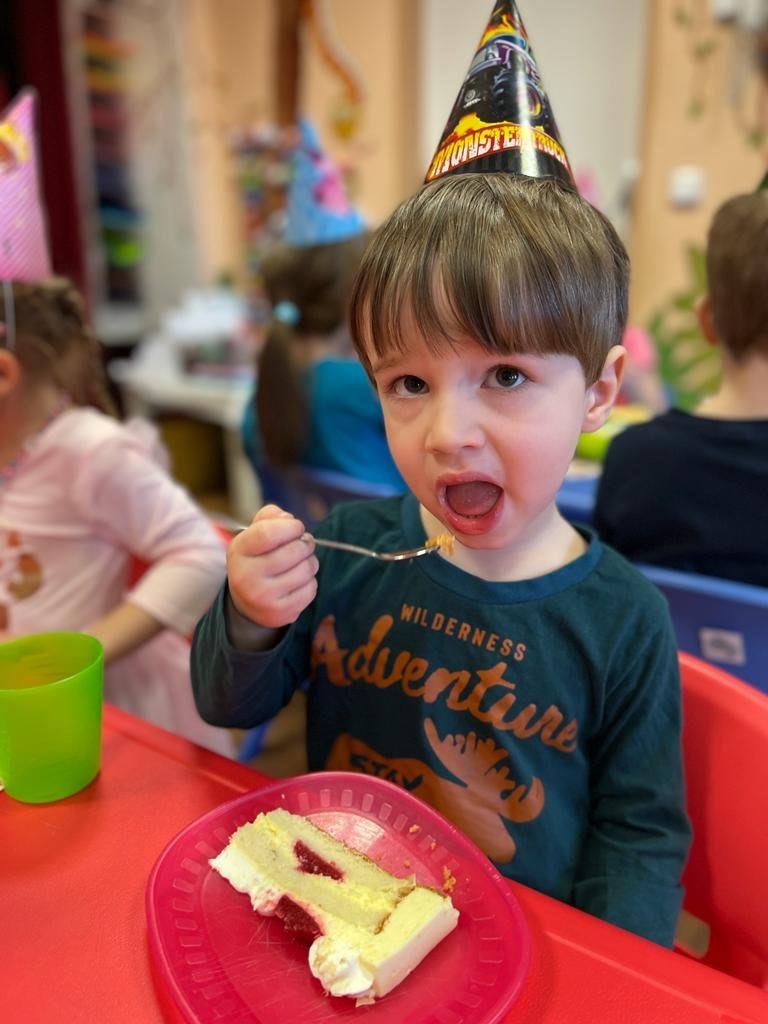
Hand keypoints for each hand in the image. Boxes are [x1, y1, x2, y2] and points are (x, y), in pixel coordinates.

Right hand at [226, 504, 318, 629]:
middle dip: (305, 544)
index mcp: (239, 551)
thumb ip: (269, 517)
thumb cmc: (256, 559)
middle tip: (303, 545)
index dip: (291, 526)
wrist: (247, 602)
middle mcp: (247, 576)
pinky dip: (310, 582)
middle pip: (294, 551)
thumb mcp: (253, 535)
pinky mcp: (281, 612)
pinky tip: (298, 581)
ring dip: (310, 562)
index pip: (268, 533)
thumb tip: (289, 519)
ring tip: (300, 563)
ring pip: (306, 569)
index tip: (297, 527)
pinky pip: (310, 589)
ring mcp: (263, 597)